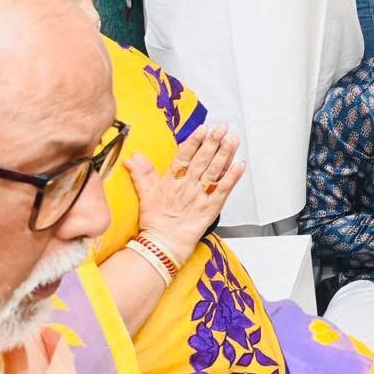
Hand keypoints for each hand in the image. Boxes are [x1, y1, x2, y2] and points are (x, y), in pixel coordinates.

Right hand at [127, 124, 245, 263]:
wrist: (163, 244)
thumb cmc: (156, 221)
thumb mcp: (145, 195)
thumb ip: (141, 174)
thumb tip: (133, 158)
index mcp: (172, 181)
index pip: (184, 156)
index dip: (194, 142)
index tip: (203, 129)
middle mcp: (187, 186)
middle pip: (202, 160)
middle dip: (213, 142)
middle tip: (222, 128)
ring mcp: (200, 196)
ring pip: (214, 171)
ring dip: (225, 155)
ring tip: (233, 141)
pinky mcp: (211, 207)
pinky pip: (224, 189)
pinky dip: (233, 177)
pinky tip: (240, 165)